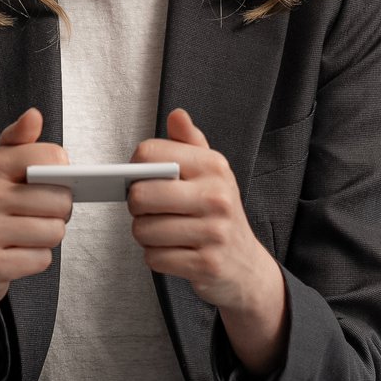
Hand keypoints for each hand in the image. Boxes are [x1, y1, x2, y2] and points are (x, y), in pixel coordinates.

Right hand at [0, 108, 69, 369]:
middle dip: (59, 212)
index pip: (52, 158)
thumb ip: (18, 142)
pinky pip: (41, 259)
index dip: (63, 174)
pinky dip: (36, 260)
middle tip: (38, 215)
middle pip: (60, 199)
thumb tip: (34, 115)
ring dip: (48, 238)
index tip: (49, 183)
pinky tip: (16, 255)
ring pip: (54, 231)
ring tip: (25, 235)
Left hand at [127, 107, 288, 374]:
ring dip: (146, 235)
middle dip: (137, 207)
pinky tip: (174, 252)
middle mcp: (217, 196)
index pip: (150, 155)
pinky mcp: (206, 264)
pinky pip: (154, 257)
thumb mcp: (212, 173)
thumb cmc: (218, 213)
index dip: (135, 169)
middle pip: (141, 194)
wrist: (245, 265)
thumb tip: (177, 115)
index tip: (143, 179)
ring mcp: (214, 232)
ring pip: (143, 230)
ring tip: (164, 232)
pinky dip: (156, 257)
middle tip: (150, 210)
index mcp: (214, 166)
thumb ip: (190, 143)